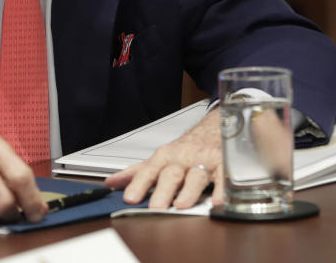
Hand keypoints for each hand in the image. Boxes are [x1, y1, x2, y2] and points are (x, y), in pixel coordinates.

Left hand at [105, 108, 223, 208]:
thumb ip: (136, 173)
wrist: (212, 129)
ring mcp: (203, 161)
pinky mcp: (223, 165)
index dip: (138, 184)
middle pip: (171, 174)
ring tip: (181, 205)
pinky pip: (224, 177)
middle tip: (156, 207)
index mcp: (165, 158)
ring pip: (196, 175)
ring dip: (189, 191)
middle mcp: (183, 158)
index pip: (148, 171)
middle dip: (163, 190)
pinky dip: (222, 190)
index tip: (130, 198)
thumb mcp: (159, 159)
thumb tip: (111, 183)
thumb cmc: (185, 149)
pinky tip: (218, 201)